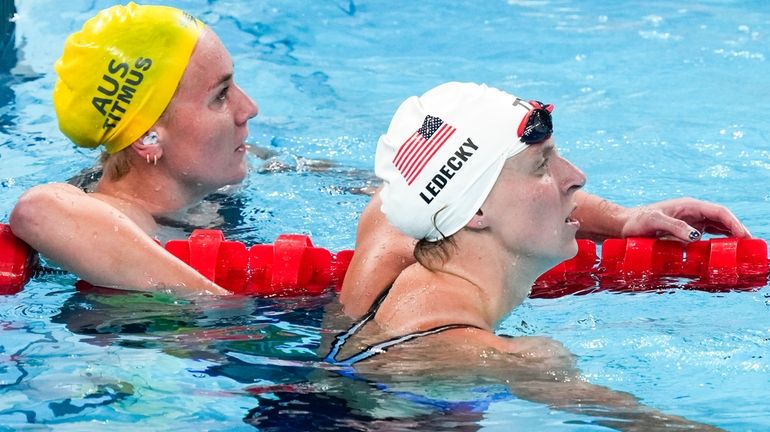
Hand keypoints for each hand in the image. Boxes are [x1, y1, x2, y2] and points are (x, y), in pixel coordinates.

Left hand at [619, 197, 750, 241]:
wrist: (624, 225)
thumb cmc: (636, 222)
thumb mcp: (654, 222)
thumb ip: (674, 226)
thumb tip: (695, 236)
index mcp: (689, 206)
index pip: (719, 212)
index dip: (734, 223)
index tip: (745, 237)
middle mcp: (693, 212)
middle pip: (722, 219)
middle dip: (738, 231)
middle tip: (749, 248)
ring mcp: (690, 222)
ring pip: (718, 227)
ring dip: (731, 237)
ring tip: (743, 252)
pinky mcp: (686, 231)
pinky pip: (708, 235)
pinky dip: (719, 241)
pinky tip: (725, 251)